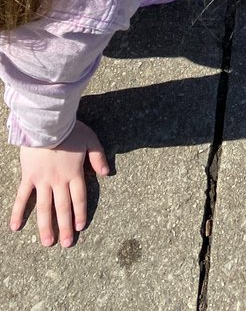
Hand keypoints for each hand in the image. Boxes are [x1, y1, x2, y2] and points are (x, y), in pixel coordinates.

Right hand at [11, 121, 107, 247]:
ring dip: (46, 226)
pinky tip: (15, 227)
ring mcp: (42, 181)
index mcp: (75, 173)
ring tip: (48, 243)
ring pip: (45, 208)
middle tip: (66, 244)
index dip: (80, 213)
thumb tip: (106, 173)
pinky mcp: (28, 177)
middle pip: (63, 207)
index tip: (80, 227)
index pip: (79, 198)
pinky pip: (22, 197)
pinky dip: (18, 212)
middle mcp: (59, 181)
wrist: (47, 124)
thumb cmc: (70, 129)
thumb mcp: (91, 140)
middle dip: (65, 227)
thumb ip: (98, 157)